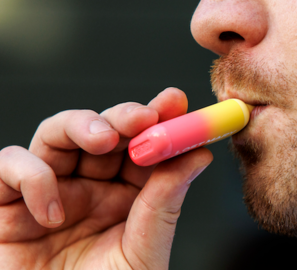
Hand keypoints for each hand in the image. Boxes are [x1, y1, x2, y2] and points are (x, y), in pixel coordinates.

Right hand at [0, 88, 212, 268]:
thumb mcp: (143, 250)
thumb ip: (165, 203)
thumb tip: (199, 154)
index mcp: (125, 196)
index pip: (142, 147)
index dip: (158, 120)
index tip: (175, 101)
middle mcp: (88, 188)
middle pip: (102, 130)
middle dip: (122, 116)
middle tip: (143, 117)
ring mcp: (49, 192)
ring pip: (56, 133)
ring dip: (80, 125)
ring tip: (104, 141)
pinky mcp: (7, 206)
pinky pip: (11, 164)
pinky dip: (31, 175)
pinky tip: (53, 211)